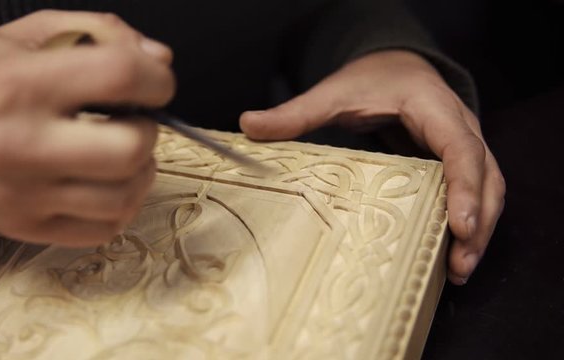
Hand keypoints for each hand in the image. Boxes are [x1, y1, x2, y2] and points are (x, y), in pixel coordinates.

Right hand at [0, 10, 174, 246]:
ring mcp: (25, 195)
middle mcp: (23, 145)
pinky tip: (107, 183)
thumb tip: (159, 58)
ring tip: (122, 153)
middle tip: (133, 122)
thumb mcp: (28, 35)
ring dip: (140, 172)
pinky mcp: (26, 228)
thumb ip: (98, 31)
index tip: (155, 84)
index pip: (120, 76)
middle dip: (148, 131)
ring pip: (123, 197)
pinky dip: (120, 206)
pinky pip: (103, 230)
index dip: (157, 78)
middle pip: (130, 149)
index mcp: (23, 84)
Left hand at [240, 50, 504, 284]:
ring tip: (458, 270)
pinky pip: (476, 192)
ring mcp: (465, 144)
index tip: (459, 224)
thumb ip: (295, 113)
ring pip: (489, 188)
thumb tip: (248, 126)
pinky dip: (470, 222)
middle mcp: (459, 126)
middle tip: (459, 264)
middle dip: (479, 221)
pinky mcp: (457, 161)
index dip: (465, 186)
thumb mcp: (333, 92)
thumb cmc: (371, 79)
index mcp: (433, 106)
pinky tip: (452, 252)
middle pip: (486, 176)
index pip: (461, 147)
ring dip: (480, 229)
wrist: (395, 66)